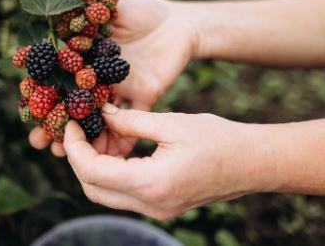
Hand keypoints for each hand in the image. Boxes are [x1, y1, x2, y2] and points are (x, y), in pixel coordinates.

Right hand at [29, 0, 200, 155]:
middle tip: (40, 143)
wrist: (181, 21)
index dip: (42, 95)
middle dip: (56, 125)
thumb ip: (91, 12)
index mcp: (88, 57)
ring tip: (66, 154)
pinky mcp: (145, 98)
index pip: (59, 79)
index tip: (27, 111)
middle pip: (74, 105)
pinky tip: (111, 154)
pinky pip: (134, 122)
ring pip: (99, 120)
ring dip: (84, 138)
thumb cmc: (145, 10)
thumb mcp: (114, 5)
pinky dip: (124, 139)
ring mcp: (121, 91)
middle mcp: (100, 79)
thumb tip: (60, 10)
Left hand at [62, 104, 274, 219]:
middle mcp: (150, 205)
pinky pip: (124, 195)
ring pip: (105, 195)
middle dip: (78, 159)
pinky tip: (116, 148)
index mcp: (151, 183)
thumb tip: (102, 113)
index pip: (92, 172)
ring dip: (94, 167)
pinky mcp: (161, 207)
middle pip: (93, 189)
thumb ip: (131, 121)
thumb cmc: (219, 139)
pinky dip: (112, 174)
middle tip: (80, 130)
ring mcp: (156, 211)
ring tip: (99, 135)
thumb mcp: (171, 123)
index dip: (75, 147)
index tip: (70, 124)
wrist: (254, 163)